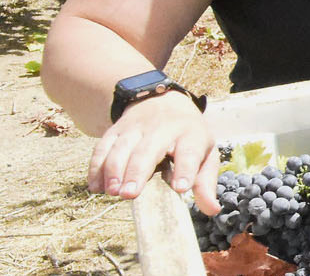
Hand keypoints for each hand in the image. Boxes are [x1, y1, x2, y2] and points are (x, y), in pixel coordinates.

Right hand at [86, 91, 219, 215]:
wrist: (163, 102)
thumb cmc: (187, 137)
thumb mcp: (205, 154)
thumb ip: (206, 182)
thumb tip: (212, 209)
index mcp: (190, 135)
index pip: (189, 152)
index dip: (185, 170)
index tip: (180, 188)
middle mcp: (162, 129)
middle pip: (148, 150)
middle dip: (137, 172)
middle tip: (130, 195)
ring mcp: (136, 128)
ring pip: (121, 148)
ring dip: (114, 170)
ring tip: (113, 192)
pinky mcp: (115, 130)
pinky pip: (102, 147)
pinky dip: (97, 167)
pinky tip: (95, 186)